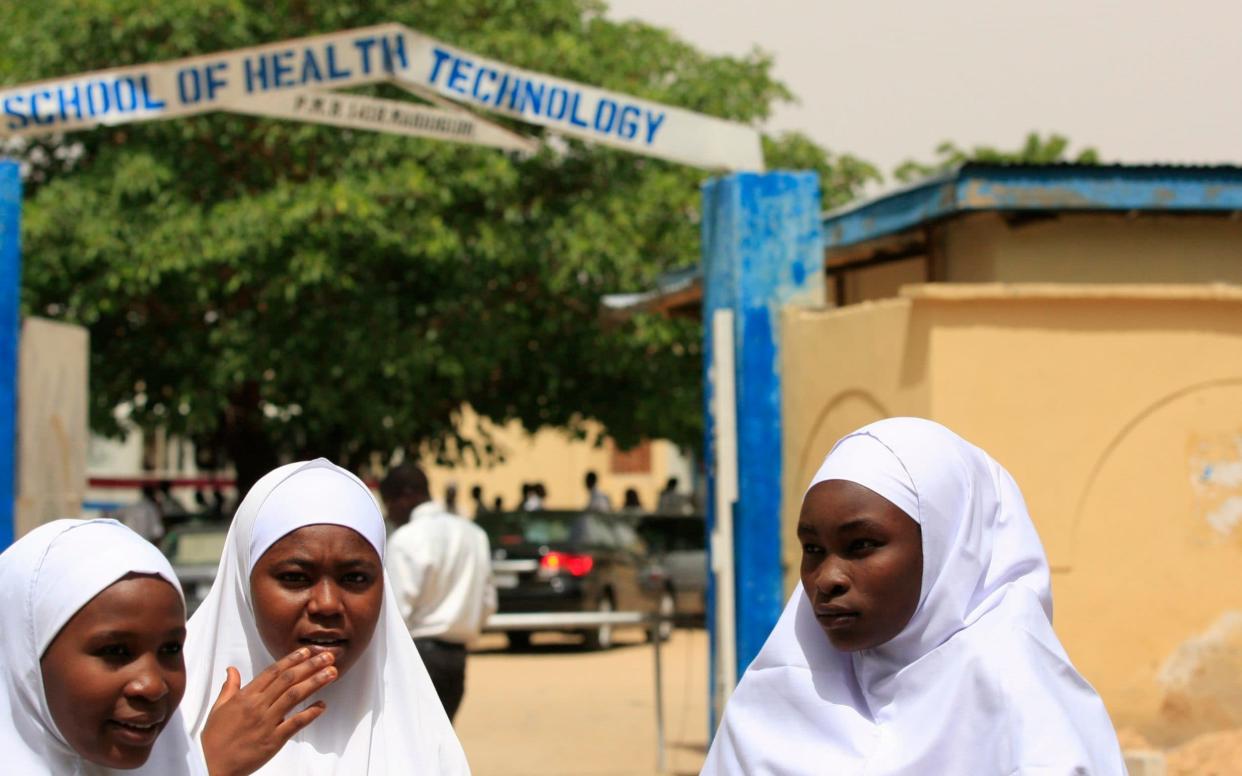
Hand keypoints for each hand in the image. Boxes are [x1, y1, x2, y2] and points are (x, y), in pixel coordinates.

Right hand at [201, 647, 338, 775]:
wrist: (211, 766)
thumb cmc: (214, 739)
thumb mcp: (218, 709)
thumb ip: (229, 688)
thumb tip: (231, 670)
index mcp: (245, 697)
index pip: (273, 672)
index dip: (292, 659)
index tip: (307, 650)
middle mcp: (258, 706)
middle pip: (288, 679)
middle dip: (310, 665)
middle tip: (328, 656)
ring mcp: (266, 722)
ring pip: (294, 696)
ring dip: (315, 682)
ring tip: (332, 672)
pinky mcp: (273, 740)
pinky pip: (295, 723)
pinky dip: (310, 713)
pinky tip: (323, 705)